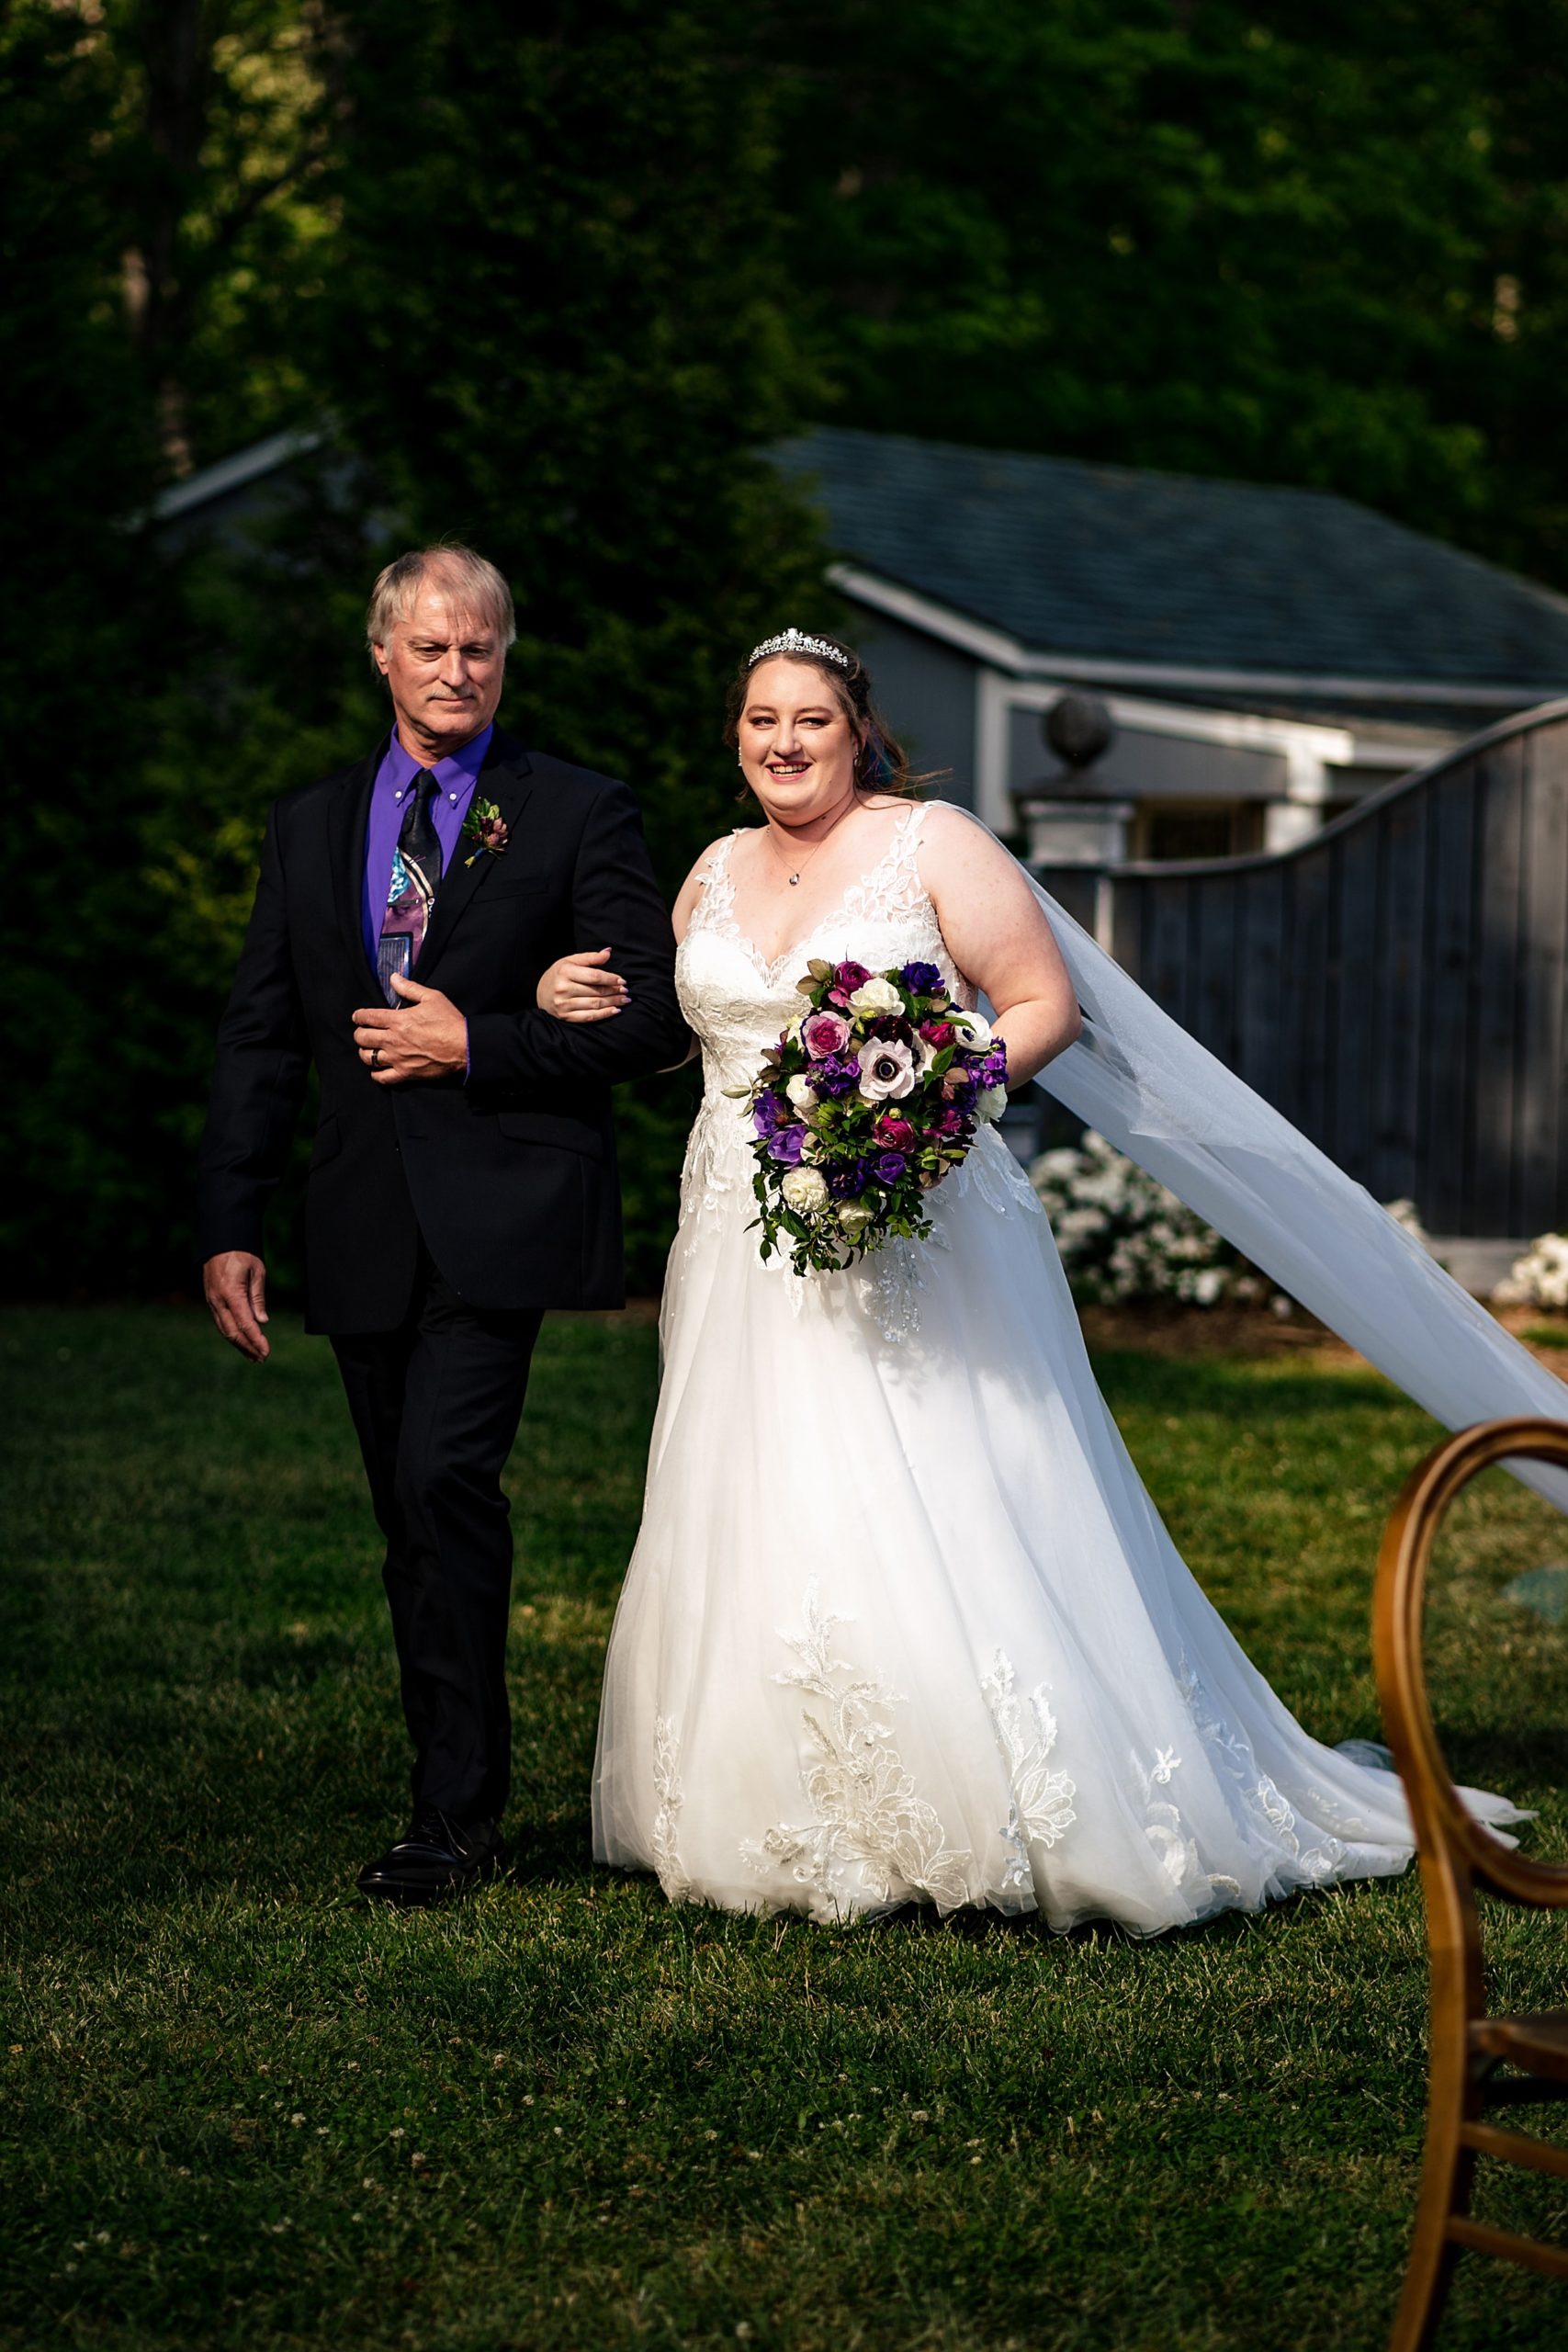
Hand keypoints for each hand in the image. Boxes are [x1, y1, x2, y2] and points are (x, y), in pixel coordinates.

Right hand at [204, 1251, 270, 1361]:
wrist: (220, 1243)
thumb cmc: (242, 1255)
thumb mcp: (257, 1272)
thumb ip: (258, 1298)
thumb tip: (262, 1322)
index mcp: (231, 1293)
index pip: (245, 1324)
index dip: (256, 1340)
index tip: (267, 1351)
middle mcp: (218, 1301)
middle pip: (233, 1332)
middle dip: (248, 1347)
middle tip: (262, 1358)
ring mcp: (212, 1302)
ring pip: (225, 1330)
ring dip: (239, 1345)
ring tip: (253, 1356)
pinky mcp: (212, 1302)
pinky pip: (221, 1323)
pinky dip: (232, 1335)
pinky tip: (241, 1342)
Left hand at [353, 975, 467, 1083]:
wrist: (464, 1047)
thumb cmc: (449, 1021)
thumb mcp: (432, 997)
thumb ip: (409, 988)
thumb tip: (393, 978)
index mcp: (397, 1020)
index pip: (367, 1017)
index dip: (358, 1016)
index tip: (358, 1017)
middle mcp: (393, 1040)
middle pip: (362, 1038)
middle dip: (359, 1033)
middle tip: (363, 1032)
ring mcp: (398, 1058)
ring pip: (368, 1058)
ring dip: (365, 1052)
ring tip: (369, 1049)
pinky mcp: (406, 1073)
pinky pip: (382, 1077)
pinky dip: (376, 1074)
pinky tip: (377, 1069)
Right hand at [535, 946, 629, 1022]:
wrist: (541, 993)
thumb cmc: (559, 974)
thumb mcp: (571, 961)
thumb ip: (590, 957)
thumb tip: (608, 952)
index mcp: (565, 972)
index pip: (594, 976)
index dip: (611, 979)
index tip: (622, 981)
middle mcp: (563, 989)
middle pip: (596, 991)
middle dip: (614, 991)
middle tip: (626, 991)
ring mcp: (564, 1004)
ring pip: (595, 1005)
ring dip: (613, 1003)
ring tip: (624, 1000)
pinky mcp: (565, 1016)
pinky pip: (589, 1017)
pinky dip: (604, 1014)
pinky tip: (615, 1010)